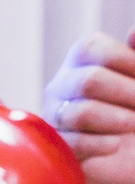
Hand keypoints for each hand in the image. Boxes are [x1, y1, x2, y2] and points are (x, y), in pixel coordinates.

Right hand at [47, 30, 134, 183]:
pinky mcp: (56, 147)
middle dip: (127, 93)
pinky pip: (73, 143)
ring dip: (117, 119)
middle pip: (88, 81)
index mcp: (82, 59)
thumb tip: (134, 33)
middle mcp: (62, 84)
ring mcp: (55, 116)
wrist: (131, 150)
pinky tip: (116, 145)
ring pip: (80, 113)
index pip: (92, 48)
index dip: (127, 61)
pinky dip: (100, 144)